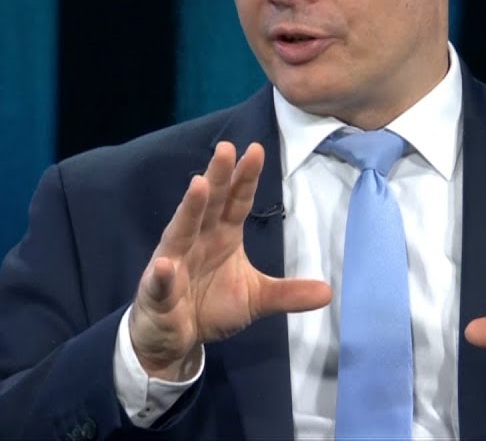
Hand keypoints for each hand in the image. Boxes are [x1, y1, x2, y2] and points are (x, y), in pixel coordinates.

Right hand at [129, 141, 331, 379]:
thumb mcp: (256, 299)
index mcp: (222, 235)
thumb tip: (328, 292)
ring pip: (182, 231)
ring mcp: (174, 262)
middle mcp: (197, 240)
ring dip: (190, 208)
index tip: (256, 150)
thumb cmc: (211, 306)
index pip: (236, 201)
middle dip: (218, 177)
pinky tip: (165, 265)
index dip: (246, 178)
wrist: (174, 337)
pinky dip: (162, 274)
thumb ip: (287, 293)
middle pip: (209, 204)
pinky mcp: (157, 291)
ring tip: (199, 185)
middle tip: (226, 148)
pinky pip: (160, 282)